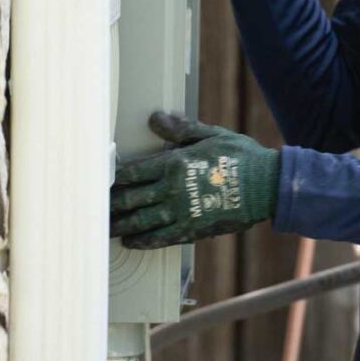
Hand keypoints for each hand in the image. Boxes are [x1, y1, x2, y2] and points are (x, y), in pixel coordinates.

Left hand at [110, 111, 280, 248]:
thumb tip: (155, 119)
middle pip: (130, 199)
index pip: (132, 172)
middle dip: (110, 204)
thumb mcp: (211, 135)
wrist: (267, 186)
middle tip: (92, 208)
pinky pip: (161, 238)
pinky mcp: (193, 230)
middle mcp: (172, 190)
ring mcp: (181, 213)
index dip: (113, 178)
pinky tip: (131, 242)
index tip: (99, 181)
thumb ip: (180, 130)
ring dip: (120, 225)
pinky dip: (143, 241)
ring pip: (141, 221)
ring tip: (104, 228)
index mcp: (174, 164)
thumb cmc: (241, 157)